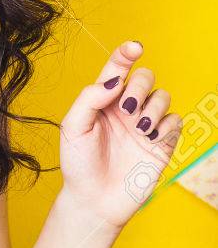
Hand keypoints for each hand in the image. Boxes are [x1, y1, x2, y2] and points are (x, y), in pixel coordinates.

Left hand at [58, 39, 182, 231]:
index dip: (126, 53)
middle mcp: (126, 108)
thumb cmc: (79, 164)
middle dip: (139, 86)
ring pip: (163, 96)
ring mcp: (145, 125)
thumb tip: (114, 81)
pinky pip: (175, 120)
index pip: (117, 68)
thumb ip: (89, 98)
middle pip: (145, 77)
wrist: (94, 200)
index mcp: (103, 100)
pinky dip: (166, 125)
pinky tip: (150, 139)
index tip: (134, 47)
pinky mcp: (162, 143)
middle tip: (127, 109)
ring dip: (153, 107)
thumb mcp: (73, 128)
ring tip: (139, 129)